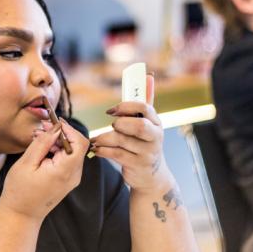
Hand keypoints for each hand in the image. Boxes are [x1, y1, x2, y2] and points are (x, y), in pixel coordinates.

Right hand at [0, 120, 88, 221]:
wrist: (21, 215)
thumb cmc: (19, 191)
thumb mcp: (27, 163)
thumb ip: (43, 143)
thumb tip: (56, 127)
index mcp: (65, 171)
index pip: (79, 142)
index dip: (69, 129)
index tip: (53, 122)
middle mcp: (74, 175)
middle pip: (77, 145)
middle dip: (61, 133)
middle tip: (42, 128)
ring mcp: (72, 179)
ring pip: (72, 151)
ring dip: (57, 142)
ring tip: (38, 139)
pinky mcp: (67, 180)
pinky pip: (68, 160)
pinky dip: (57, 151)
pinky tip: (42, 151)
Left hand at [90, 75, 172, 192]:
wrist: (151, 175)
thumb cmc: (144, 143)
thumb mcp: (147, 123)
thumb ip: (145, 100)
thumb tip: (148, 76)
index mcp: (156, 122)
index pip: (145, 107)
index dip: (126, 106)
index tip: (112, 111)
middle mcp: (155, 136)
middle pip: (137, 125)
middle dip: (119, 124)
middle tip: (111, 126)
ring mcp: (148, 152)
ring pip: (122, 140)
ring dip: (104, 138)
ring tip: (96, 140)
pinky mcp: (138, 165)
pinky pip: (116, 154)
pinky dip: (103, 150)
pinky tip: (97, 149)